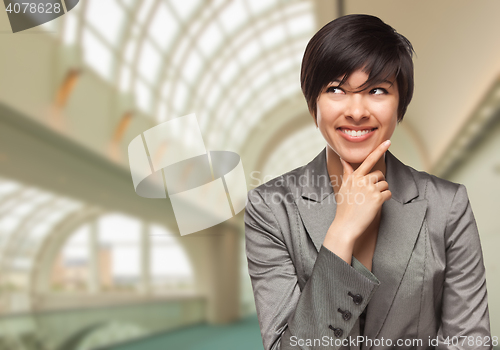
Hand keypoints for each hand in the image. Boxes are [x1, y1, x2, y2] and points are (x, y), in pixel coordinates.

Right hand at [323, 140, 391, 260]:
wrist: (345, 225)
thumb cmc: (344, 207)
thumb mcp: (343, 188)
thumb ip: (347, 173)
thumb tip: (343, 160)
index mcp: (354, 177)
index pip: (368, 160)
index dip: (379, 150)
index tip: (388, 141)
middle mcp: (362, 180)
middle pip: (379, 174)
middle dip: (377, 183)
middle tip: (368, 195)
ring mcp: (370, 189)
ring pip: (385, 185)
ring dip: (381, 193)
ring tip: (370, 202)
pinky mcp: (377, 198)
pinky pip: (388, 194)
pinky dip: (385, 199)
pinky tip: (375, 206)